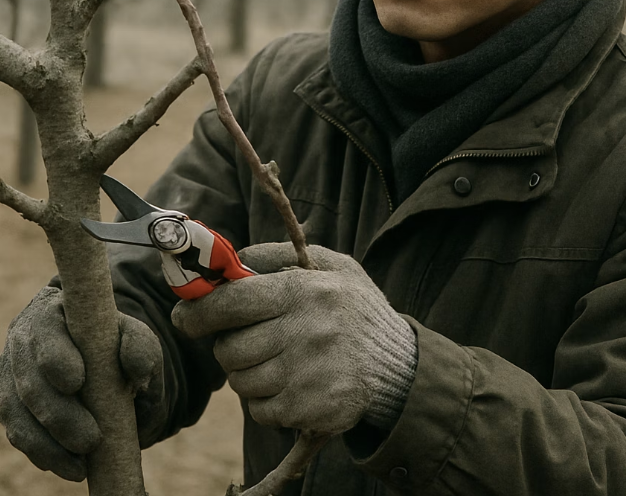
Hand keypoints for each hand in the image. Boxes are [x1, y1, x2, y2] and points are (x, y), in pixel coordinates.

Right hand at [0, 286, 164, 481]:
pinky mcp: (11, 405)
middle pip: (30, 381)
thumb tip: (138, 369)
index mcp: (52, 313)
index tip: (77, 381)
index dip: (56, 357)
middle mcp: (24, 342)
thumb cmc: (117, 342)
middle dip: (59, 414)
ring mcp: (12, 375)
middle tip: (91, 439)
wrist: (100, 358)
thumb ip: (140, 345)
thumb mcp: (136, 336)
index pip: (46, 331)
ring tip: (81, 465)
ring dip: (49, 443)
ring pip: (18, 413)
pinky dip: (43, 453)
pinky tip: (68, 466)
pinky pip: (20, 434)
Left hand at [172, 243, 416, 434]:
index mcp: (304, 291)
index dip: (199, 311)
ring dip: (249, 374)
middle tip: (250, 339)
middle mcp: (303, 332)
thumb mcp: (333, 265)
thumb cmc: (357, 309)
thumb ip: (282, 255)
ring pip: (241, 382)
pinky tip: (293, 384)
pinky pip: (259, 410)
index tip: (185, 316)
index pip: (232, 302)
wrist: (400, 365)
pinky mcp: (308, 410)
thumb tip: (234, 258)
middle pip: (229, 349)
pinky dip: (267, 401)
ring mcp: (305, 375)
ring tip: (279, 361)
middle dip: (229, 346)